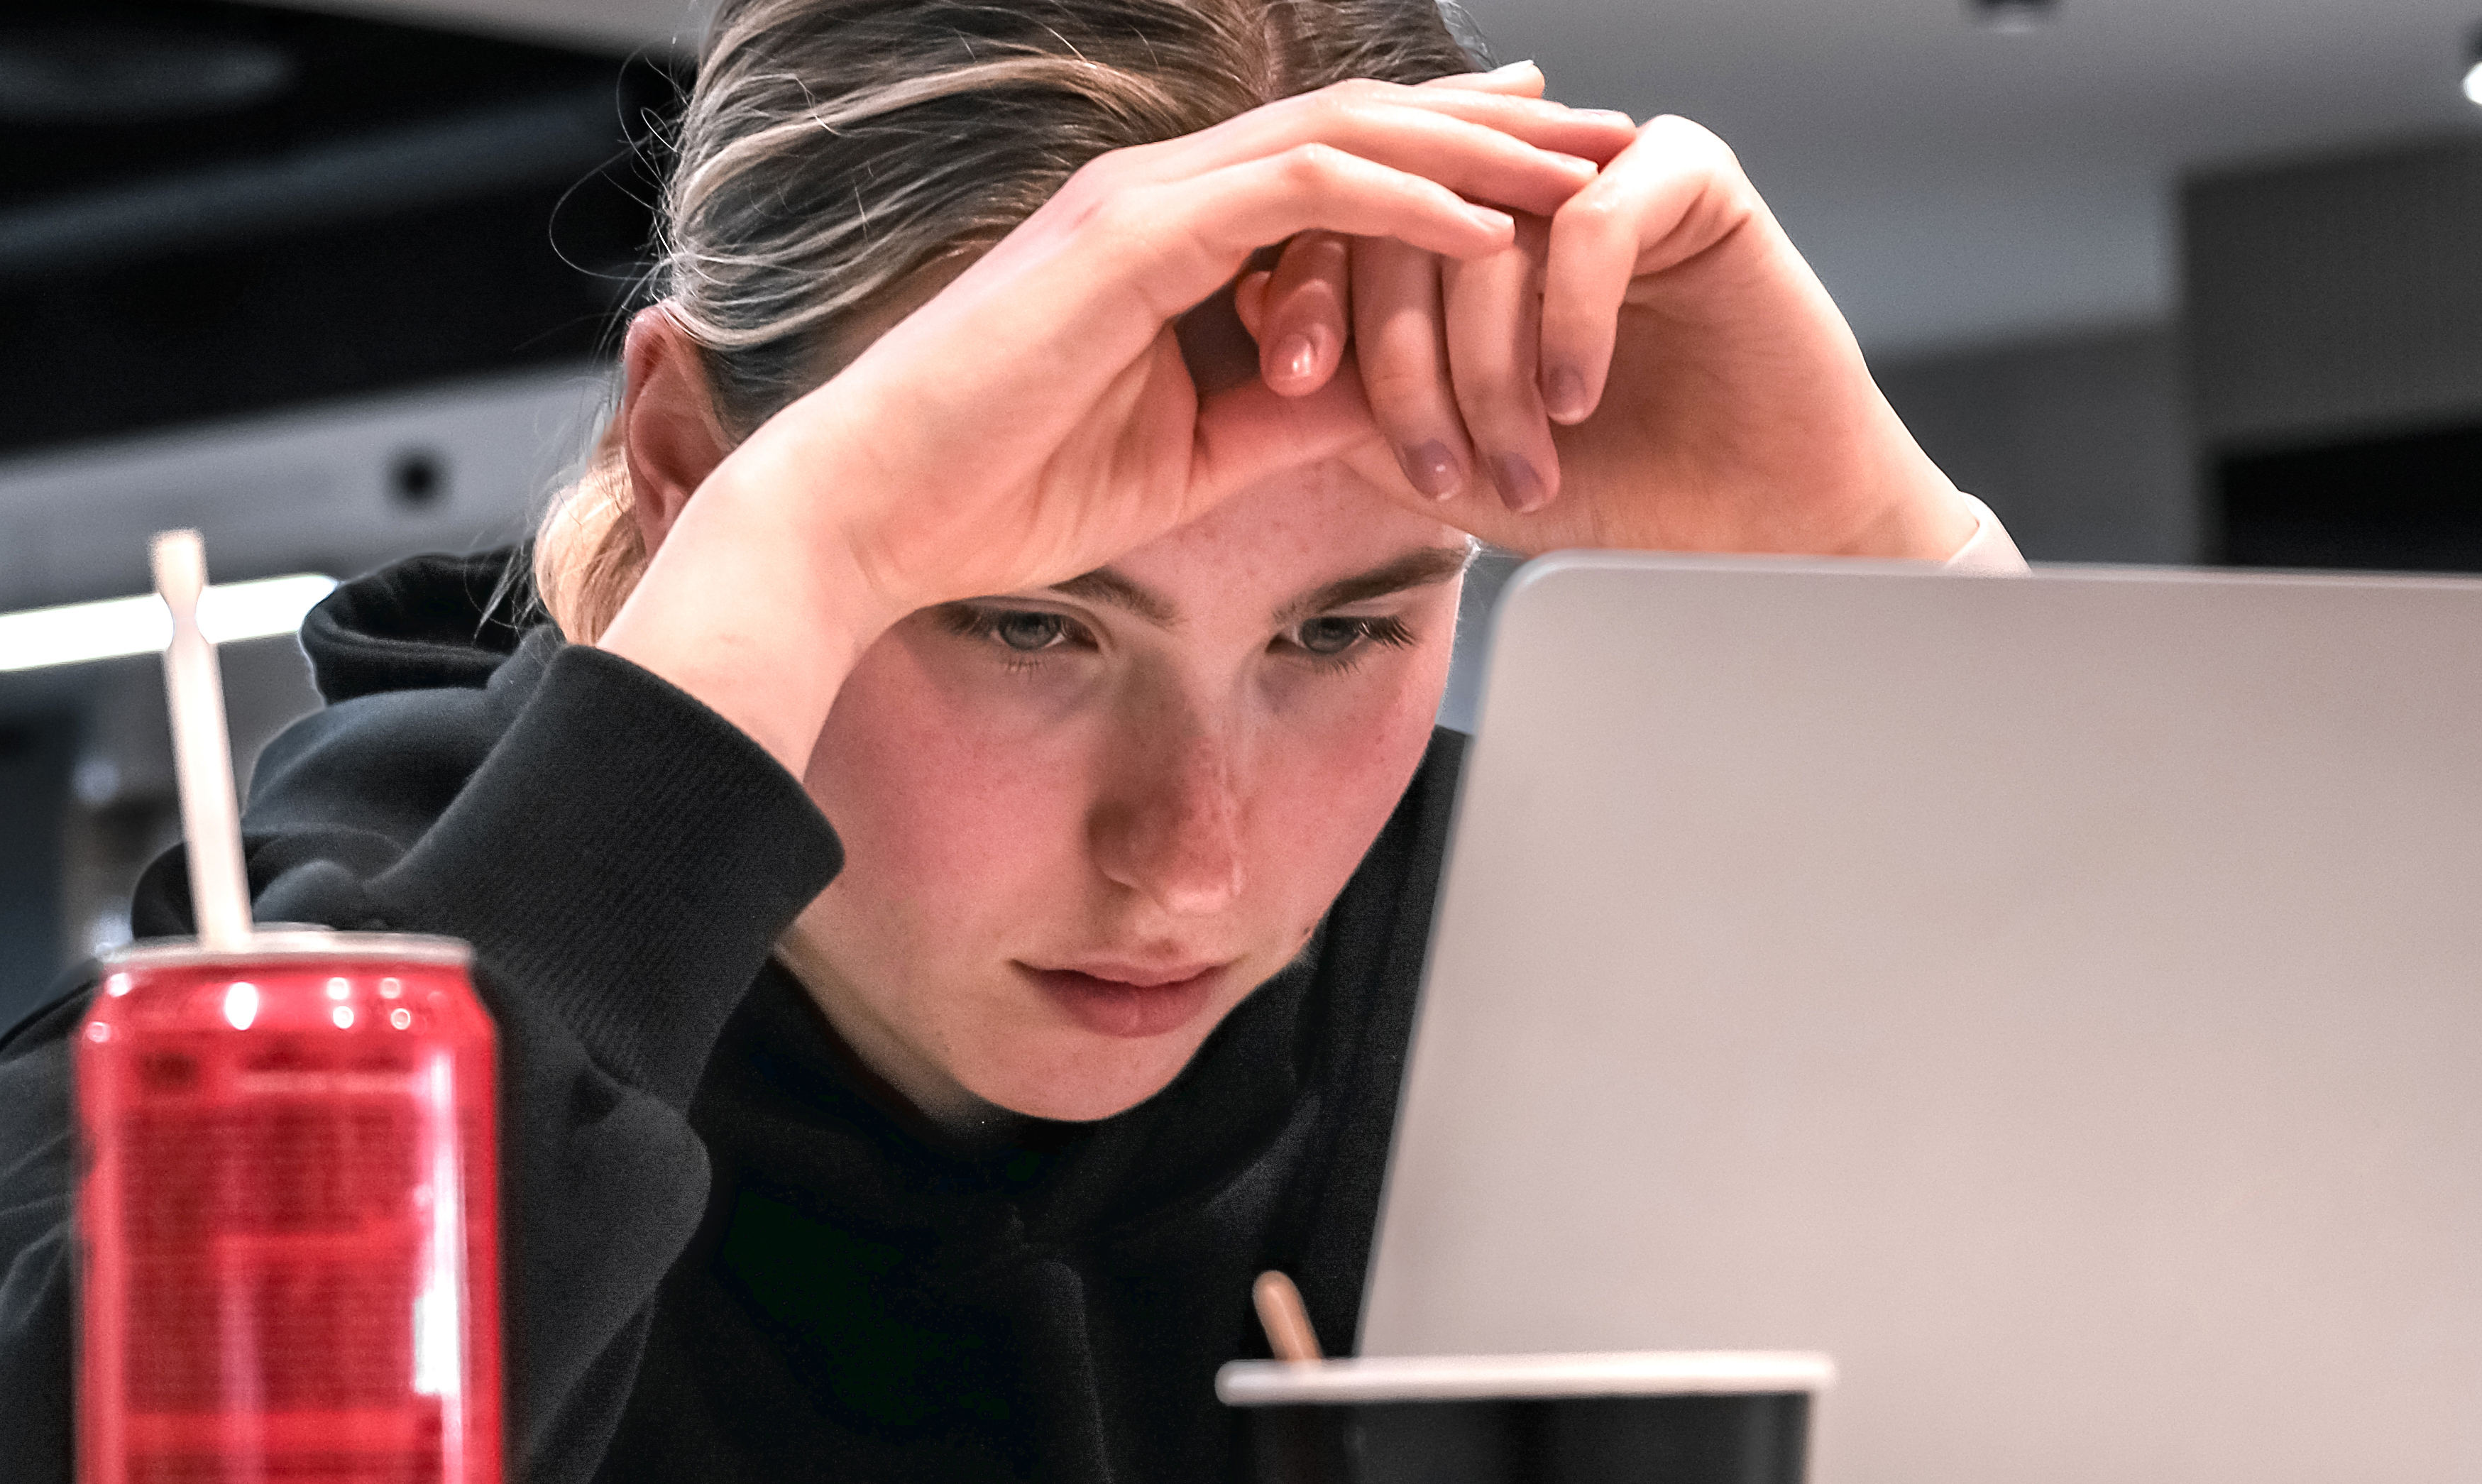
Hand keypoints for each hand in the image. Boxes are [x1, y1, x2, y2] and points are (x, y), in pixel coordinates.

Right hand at [602, 78, 1637, 773]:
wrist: (869, 516)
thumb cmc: (998, 492)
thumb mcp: (1194, 452)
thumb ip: (1294, 408)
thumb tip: (1404, 397)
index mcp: (1168, 237)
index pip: (1340, 166)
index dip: (1457, 160)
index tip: (1556, 181)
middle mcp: (1159, 194)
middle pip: (1364, 124)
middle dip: (1500, 127)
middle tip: (1613, 137)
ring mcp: (1141, 203)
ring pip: (1346, 135)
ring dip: (1480, 148)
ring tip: (1588, 169)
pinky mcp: (1128, 238)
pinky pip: (1299, 191)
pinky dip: (1404, 200)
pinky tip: (1489, 221)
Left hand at [1235, 86, 1978, 559]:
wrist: (1758, 525)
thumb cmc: (1611, 488)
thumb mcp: (1447, 456)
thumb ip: (1353, 400)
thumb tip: (1256, 346)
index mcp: (1451, 225)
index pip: (1339, 222)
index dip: (1304, 298)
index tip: (1287, 384)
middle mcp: (1518, 183)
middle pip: (1401, 222)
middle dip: (1400, 361)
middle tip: (1432, 464)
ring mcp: (1599, 168)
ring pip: (1490, 231)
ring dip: (1489, 369)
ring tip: (1516, 465)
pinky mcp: (1687, 174)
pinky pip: (1592, 223)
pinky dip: (1570, 325)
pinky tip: (1576, 400)